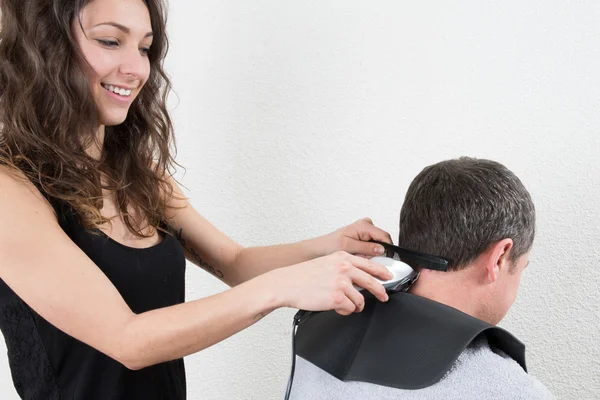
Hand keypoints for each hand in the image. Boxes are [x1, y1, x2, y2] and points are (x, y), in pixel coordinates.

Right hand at [266, 251, 392, 315]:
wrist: (287, 284)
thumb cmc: (303, 276)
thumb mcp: (327, 263)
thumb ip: (344, 267)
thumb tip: (360, 277)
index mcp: (342, 257)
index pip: (369, 264)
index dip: (382, 272)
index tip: (388, 277)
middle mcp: (344, 268)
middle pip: (372, 281)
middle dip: (380, 291)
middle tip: (384, 296)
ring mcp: (341, 283)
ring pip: (360, 299)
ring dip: (356, 305)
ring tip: (345, 304)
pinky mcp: (337, 298)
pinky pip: (350, 308)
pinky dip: (345, 310)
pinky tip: (336, 307)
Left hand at [318, 218, 392, 257]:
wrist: (321, 247)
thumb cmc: (330, 245)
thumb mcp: (349, 247)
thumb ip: (366, 247)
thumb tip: (381, 248)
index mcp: (364, 225)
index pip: (384, 237)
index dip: (387, 249)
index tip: (385, 260)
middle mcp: (366, 225)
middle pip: (382, 240)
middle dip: (376, 252)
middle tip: (364, 258)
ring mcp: (365, 229)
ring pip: (378, 244)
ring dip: (371, 253)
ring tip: (358, 255)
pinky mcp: (363, 235)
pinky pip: (372, 245)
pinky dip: (367, 252)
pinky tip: (358, 254)